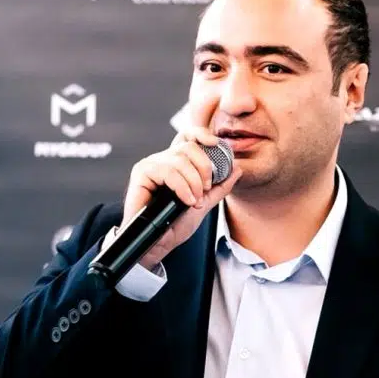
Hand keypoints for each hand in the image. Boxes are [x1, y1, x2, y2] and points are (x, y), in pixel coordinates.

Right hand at [108, 120, 241, 270]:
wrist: (158, 243)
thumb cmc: (174, 224)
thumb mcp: (204, 204)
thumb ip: (219, 187)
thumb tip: (237, 170)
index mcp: (177, 163)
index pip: (189, 137)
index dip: (202, 134)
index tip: (217, 144)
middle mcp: (163, 160)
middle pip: (188, 146)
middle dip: (204, 168)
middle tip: (206, 190)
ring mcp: (151, 165)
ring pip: (179, 159)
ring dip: (193, 182)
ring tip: (195, 201)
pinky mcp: (141, 173)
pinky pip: (167, 171)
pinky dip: (182, 186)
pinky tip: (187, 200)